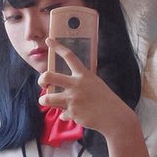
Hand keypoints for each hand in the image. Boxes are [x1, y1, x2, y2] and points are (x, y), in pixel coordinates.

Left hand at [39, 39, 154, 156]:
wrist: (114, 117)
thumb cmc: (106, 100)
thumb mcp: (95, 84)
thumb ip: (80, 84)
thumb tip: (66, 89)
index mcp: (84, 74)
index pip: (69, 56)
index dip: (57, 47)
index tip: (48, 40)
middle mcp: (76, 85)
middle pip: (49, 76)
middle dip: (41, 79)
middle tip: (43, 83)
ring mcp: (72, 99)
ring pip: (47, 98)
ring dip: (44, 99)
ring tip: (45, 100)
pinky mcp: (72, 112)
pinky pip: (61, 113)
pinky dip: (65, 115)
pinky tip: (72, 115)